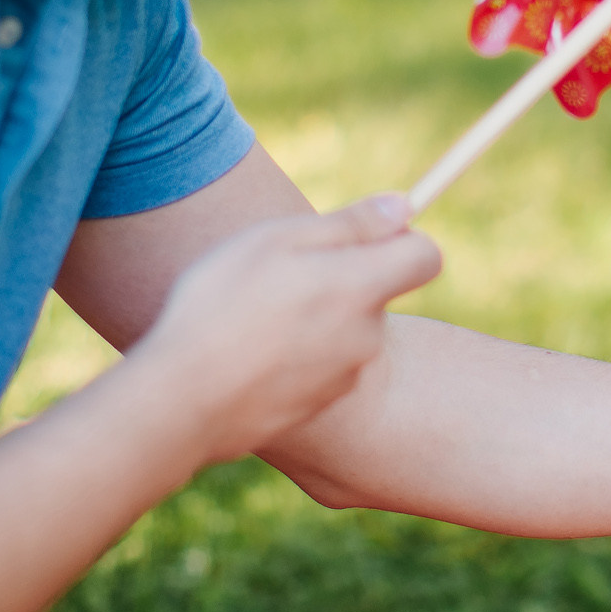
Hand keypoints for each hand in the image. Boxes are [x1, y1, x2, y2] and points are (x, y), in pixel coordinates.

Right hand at [125, 194, 443, 464]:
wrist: (184, 400)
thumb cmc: (222, 307)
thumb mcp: (277, 242)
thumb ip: (349, 225)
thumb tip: (403, 206)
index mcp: (362, 287)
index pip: (426, 256)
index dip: (402, 238)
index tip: (366, 234)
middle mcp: (367, 335)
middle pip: (377, 293)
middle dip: (342, 279)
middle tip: (280, 276)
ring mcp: (346, 376)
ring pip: (346, 330)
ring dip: (316, 318)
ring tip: (255, 318)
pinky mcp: (320, 405)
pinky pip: (321, 366)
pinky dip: (298, 356)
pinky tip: (252, 355)